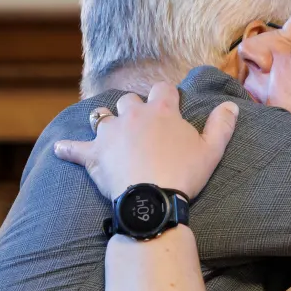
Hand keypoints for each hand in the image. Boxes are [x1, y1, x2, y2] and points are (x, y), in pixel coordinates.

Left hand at [54, 83, 239, 201]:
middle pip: (128, 101)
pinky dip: (67, 149)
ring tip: (107, 131)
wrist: (152, 199)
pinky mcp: (93, 155)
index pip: (163, 90)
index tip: (170, 104)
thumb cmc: (183, 176)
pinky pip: (74, 148)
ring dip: (104, 122)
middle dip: (132, 109)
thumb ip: (222, 126)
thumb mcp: (212, 151)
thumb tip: (231, 105)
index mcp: (161, 112)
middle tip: (138, 124)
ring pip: (101, 117)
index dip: (166, 96)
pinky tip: (58, 148)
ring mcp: (110, 134)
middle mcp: (132, 116)